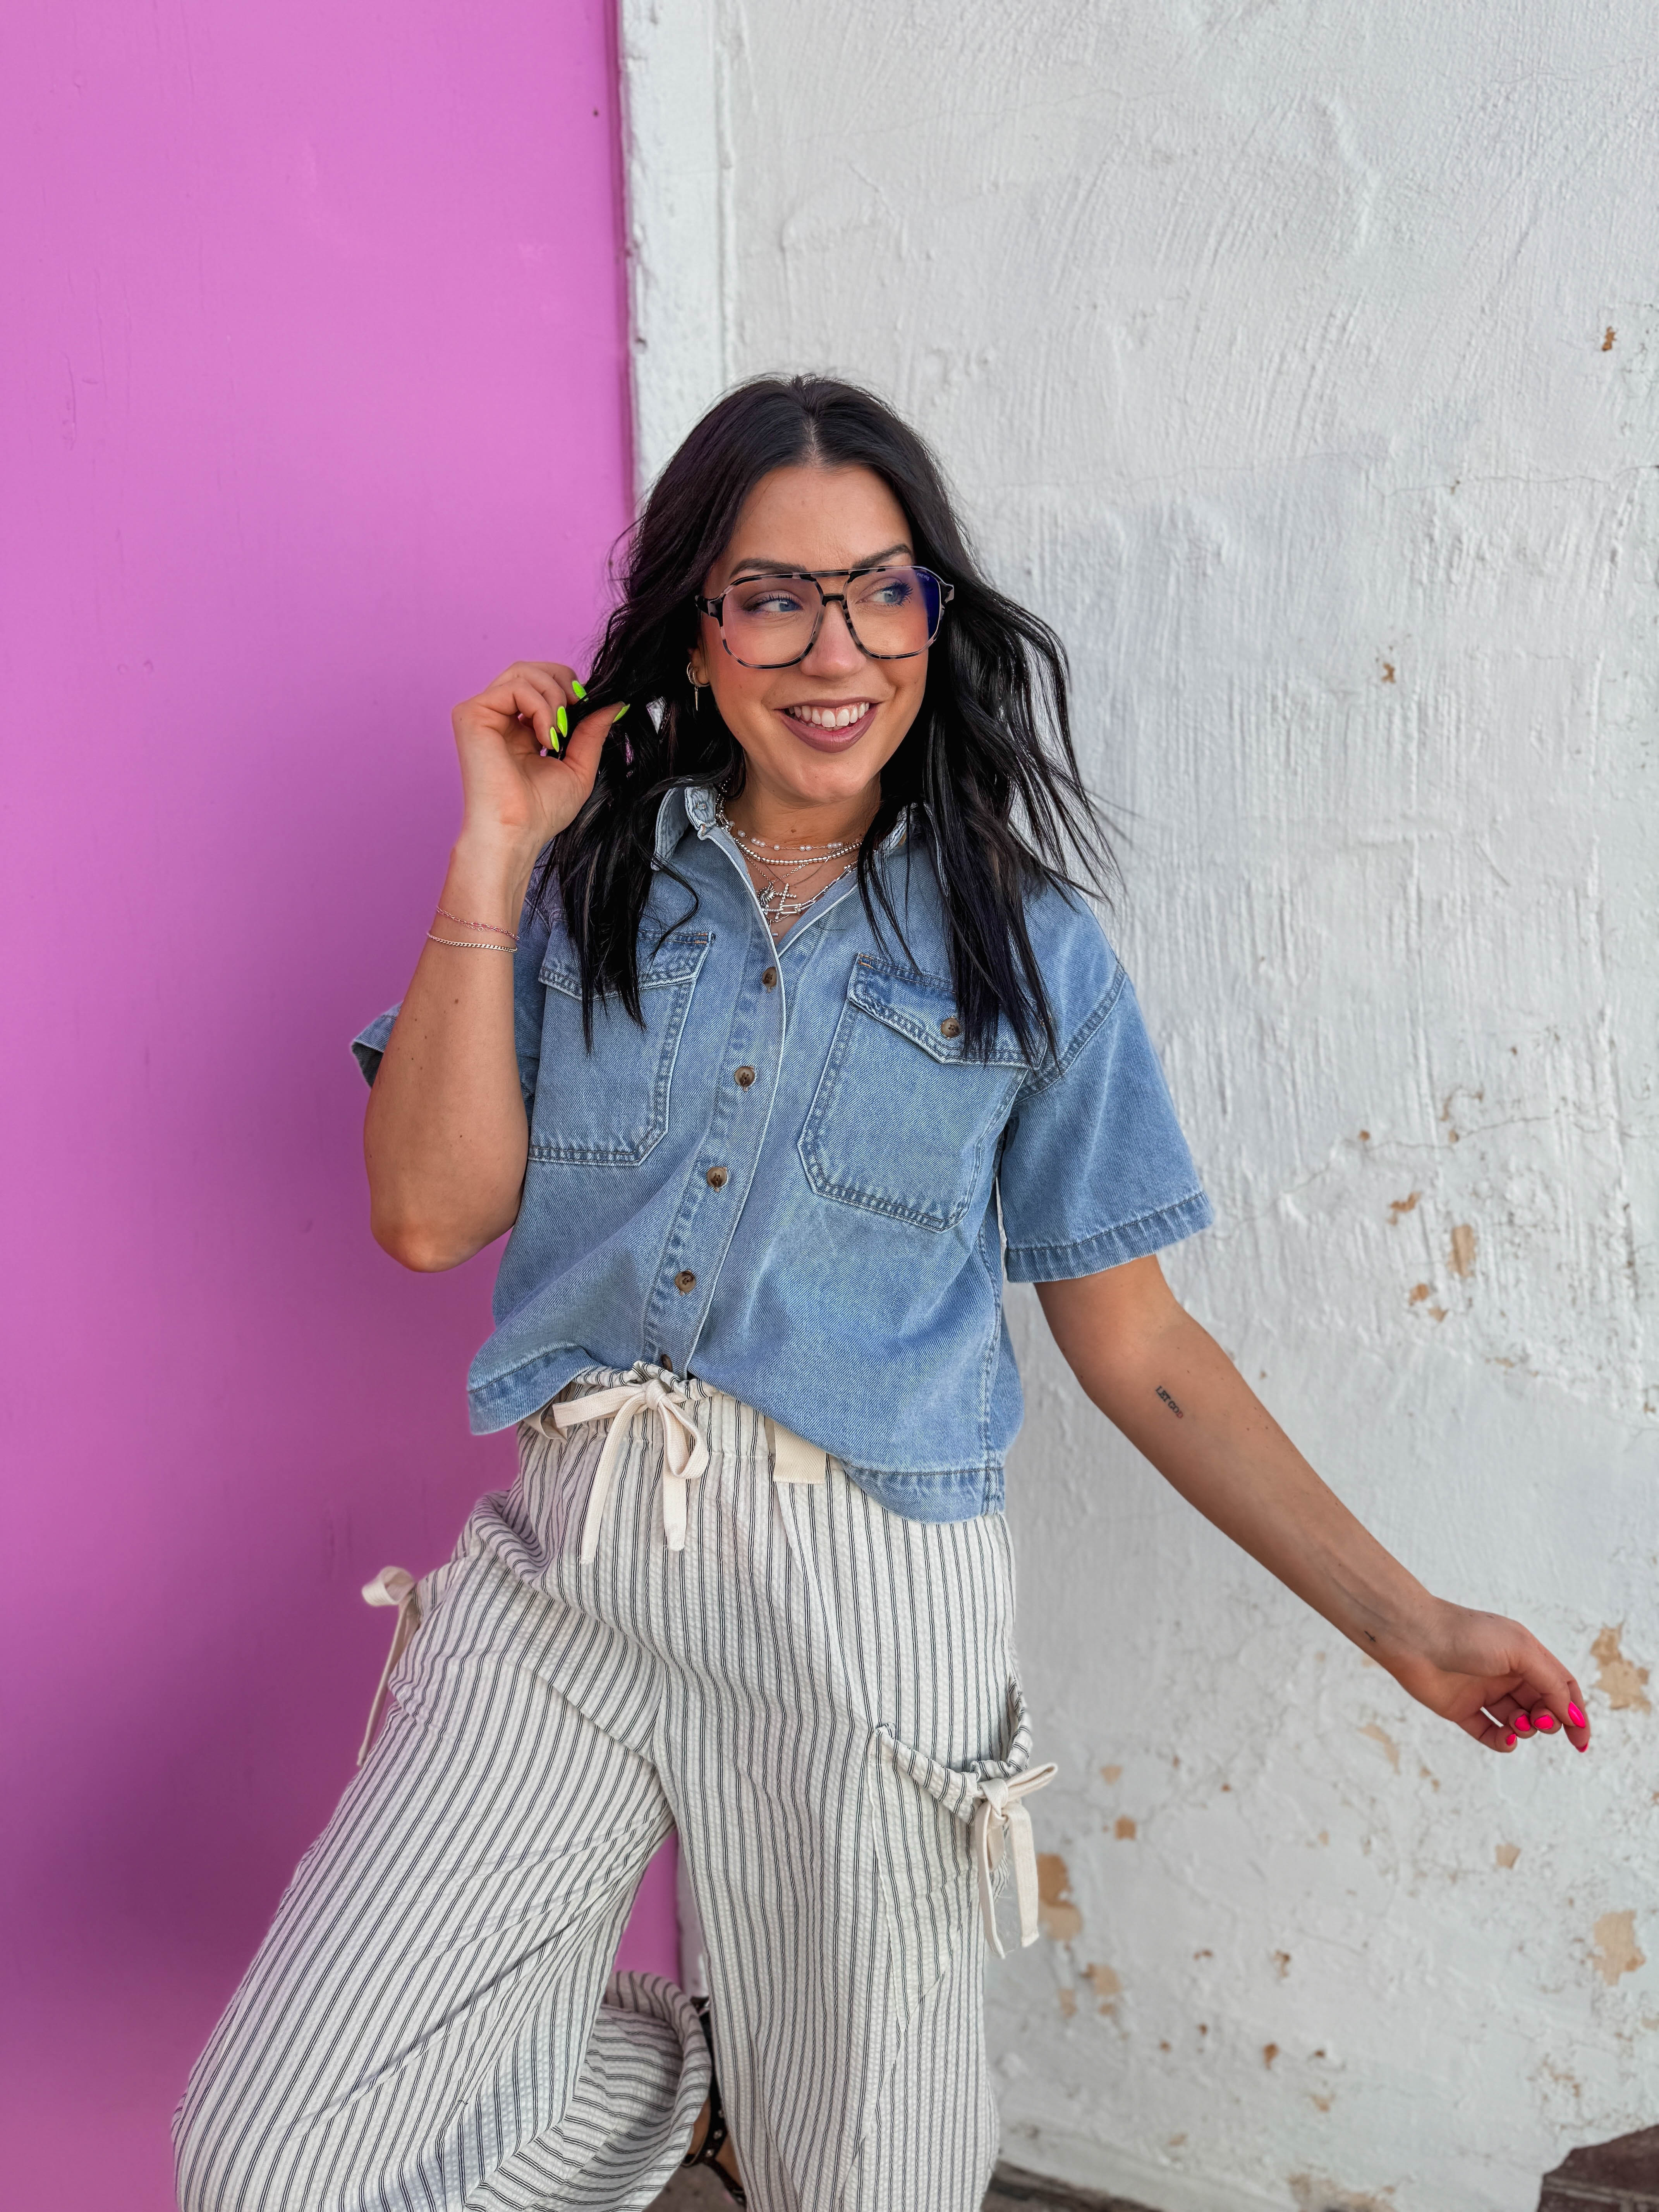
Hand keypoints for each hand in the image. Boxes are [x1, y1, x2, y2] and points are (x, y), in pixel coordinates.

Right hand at [450, 659, 625, 865]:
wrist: (516, 832)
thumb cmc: (540, 812)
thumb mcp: (578, 766)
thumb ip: (592, 731)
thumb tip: (614, 703)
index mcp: (518, 727)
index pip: (543, 683)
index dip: (569, 689)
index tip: (586, 711)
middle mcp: (498, 717)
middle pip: (532, 669)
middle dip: (563, 684)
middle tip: (577, 712)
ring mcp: (482, 713)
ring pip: (523, 671)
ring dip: (554, 697)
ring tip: (558, 735)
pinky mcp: (471, 714)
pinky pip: (515, 686)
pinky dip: (540, 707)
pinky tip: (545, 738)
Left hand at [1384, 1599, 1590, 1754]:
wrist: (1413, 1636)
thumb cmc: (1467, 1634)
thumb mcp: (1520, 1650)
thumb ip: (1550, 1682)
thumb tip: (1572, 1715)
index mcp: (1525, 1654)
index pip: (1561, 1686)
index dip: (1575, 1712)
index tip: (1580, 1739)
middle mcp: (1506, 1673)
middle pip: (1543, 1706)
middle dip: (1549, 1720)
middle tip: (1540, 1721)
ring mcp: (1483, 1692)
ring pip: (1518, 1722)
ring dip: (1526, 1730)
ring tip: (1517, 1724)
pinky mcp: (1461, 1709)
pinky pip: (1489, 1733)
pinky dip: (1502, 1742)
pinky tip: (1506, 1740)